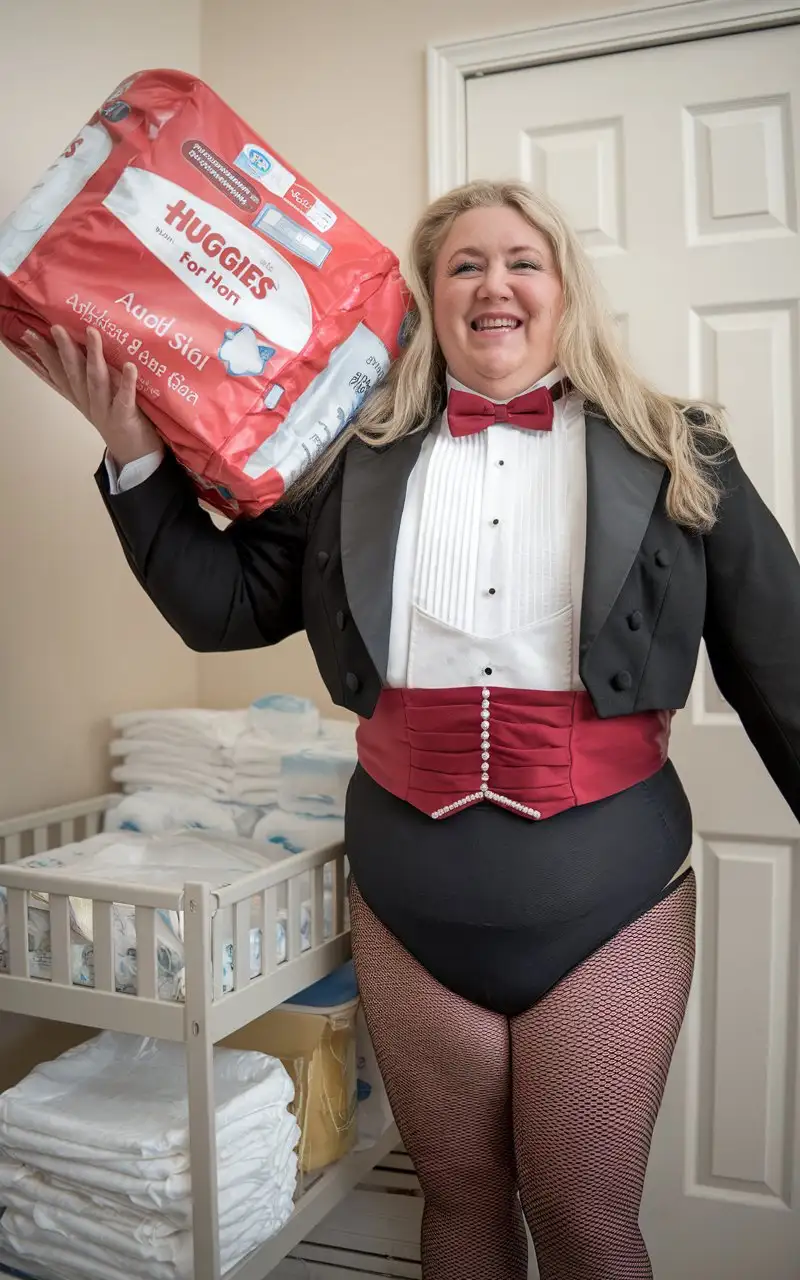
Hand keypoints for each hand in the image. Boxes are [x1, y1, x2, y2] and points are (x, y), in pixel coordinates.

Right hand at [23, 325, 162, 466]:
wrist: (135, 457)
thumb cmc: (120, 422)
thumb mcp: (98, 401)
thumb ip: (90, 380)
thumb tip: (85, 351)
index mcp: (81, 399)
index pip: (59, 374)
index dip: (45, 354)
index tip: (30, 333)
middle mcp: (88, 404)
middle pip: (74, 374)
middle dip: (65, 350)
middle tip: (56, 327)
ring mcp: (105, 412)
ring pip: (96, 381)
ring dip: (93, 356)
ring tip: (92, 332)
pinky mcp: (124, 419)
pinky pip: (124, 399)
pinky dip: (127, 382)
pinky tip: (130, 366)